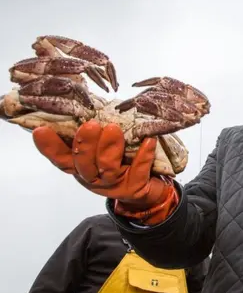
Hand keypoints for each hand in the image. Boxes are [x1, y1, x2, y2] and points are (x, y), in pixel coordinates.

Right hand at [32, 119, 177, 223]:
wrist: (151, 187)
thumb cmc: (124, 159)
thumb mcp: (104, 146)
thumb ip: (94, 132)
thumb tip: (87, 102)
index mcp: (81, 166)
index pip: (60, 157)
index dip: (49, 146)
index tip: (41, 130)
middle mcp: (93, 177)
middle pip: (83, 163)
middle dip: (85, 144)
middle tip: (90, 125)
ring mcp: (114, 185)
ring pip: (107, 169)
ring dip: (109, 148)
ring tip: (114, 129)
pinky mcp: (135, 189)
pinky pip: (138, 171)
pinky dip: (143, 155)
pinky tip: (149, 141)